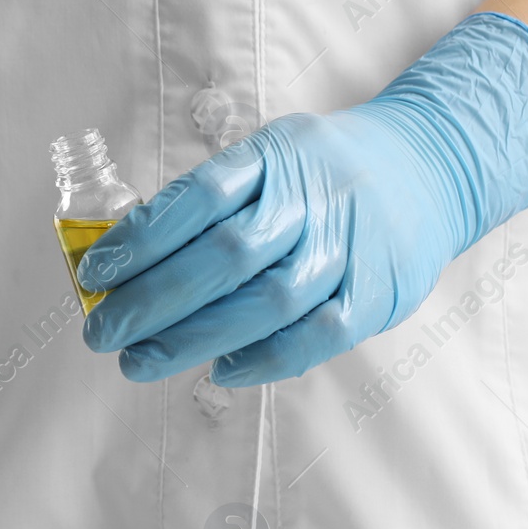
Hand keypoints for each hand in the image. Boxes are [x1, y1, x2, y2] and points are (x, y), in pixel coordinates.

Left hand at [77, 13, 527, 386]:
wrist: (434, 164)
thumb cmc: (326, 170)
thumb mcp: (272, 155)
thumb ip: (212, 201)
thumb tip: (125, 254)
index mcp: (276, 156)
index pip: (198, 197)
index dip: (141, 238)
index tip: (93, 275)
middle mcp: (313, 199)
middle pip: (225, 256)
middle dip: (152, 300)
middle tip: (101, 333)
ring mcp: (349, 248)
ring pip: (267, 301)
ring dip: (195, 338)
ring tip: (139, 362)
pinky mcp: (377, 293)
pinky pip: (319, 335)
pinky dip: (266, 360)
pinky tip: (220, 373)